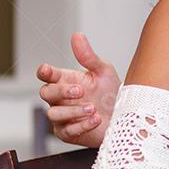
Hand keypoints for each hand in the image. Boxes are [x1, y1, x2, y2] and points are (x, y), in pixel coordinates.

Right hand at [36, 32, 119, 147]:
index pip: (46, 75)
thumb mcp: (103, 71)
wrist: (123, 116)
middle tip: (81, 91)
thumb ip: (88, 56)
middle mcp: (60, 99)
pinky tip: (95, 119)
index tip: (47, 70)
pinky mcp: (68, 133)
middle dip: (61, 91)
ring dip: (73, 110)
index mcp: (65, 81)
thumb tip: (77, 35)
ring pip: (53, 114)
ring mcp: (62, 117)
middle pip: (45, 93)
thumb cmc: (110, 93)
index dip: (44, 72)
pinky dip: (82, 125)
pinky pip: (67, 130)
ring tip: (92, 108)